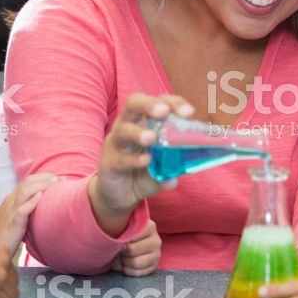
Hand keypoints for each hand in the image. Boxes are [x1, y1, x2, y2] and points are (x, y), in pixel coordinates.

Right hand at [0, 173, 59, 256]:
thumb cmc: (5, 234)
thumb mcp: (17, 217)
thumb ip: (27, 209)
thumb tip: (44, 205)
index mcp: (12, 200)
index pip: (28, 181)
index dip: (44, 177)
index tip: (59, 179)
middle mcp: (11, 202)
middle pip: (27, 183)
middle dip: (45, 178)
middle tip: (61, 179)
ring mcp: (11, 211)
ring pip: (24, 192)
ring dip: (41, 185)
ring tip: (55, 183)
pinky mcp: (13, 223)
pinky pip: (21, 210)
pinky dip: (31, 202)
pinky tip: (40, 197)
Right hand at [89, 94, 193, 230]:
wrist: (120, 195)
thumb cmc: (143, 173)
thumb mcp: (163, 168)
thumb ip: (173, 167)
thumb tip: (181, 173)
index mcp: (144, 122)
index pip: (158, 102)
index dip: (174, 103)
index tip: (189, 112)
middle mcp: (128, 126)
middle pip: (134, 104)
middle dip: (150, 104)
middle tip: (164, 111)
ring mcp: (116, 143)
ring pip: (123, 129)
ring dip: (138, 132)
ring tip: (152, 138)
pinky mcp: (109, 163)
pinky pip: (120, 158)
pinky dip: (133, 159)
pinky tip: (146, 161)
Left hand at [110, 220, 160, 275]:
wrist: (129, 244)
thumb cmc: (124, 235)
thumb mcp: (122, 229)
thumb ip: (120, 231)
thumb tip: (117, 245)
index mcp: (149, 227)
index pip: (131, 236)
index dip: (120, 241)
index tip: (119, 240)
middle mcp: (156, 240)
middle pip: (132, 250)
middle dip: (122, 252)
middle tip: (120, 250)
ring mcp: (157, 254)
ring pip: (136, 263)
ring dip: (125, 262)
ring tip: (123, 257)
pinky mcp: (154, 266)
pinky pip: (138, 273)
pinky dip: (128, 270)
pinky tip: (126, 265)